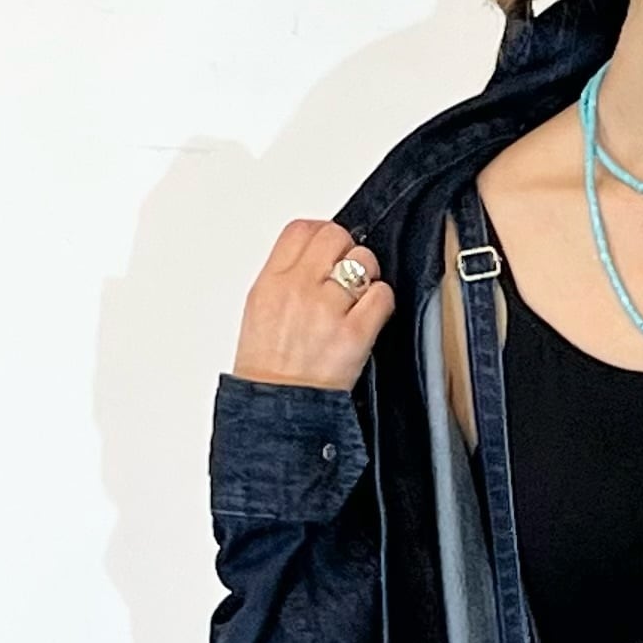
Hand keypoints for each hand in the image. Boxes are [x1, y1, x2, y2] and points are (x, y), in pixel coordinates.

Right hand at [234, 219, 397, 390]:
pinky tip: (371, 317)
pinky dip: (382, 303)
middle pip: (335, 236)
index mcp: (272, 282)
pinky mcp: (354, 334)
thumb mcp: (260, 313)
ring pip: (363, 262)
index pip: (302, 230)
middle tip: (348, 275)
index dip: (321, 234)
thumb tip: (311, 263)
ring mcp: (327, 310)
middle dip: (347, 251)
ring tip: (360, 299)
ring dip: (368, 277)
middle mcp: (298, 289)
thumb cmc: (268, 372)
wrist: (277, 412)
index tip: (328, 250)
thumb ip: (285, 281)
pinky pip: (382, 296)